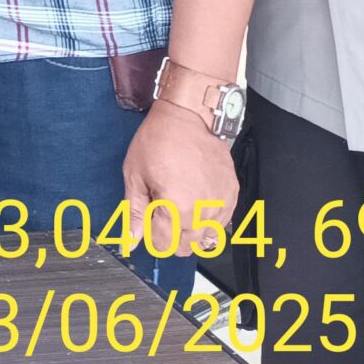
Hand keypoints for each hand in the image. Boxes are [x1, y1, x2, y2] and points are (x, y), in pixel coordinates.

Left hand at [123, 105, 235, 255]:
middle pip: (185, 247)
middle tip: (162, 213)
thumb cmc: (160, 139)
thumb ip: (134, 212)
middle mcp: (202, 211)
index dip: (151, 235)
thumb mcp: (134, 174)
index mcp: (175, 208)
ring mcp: (220, 204)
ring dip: (190, 231)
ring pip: (205, 239)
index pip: (163, 245)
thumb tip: (131, 240)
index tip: (148, 220)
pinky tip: (196, 201)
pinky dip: (208, 220)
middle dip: (170, 236)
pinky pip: (221, 223)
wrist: (189, 116)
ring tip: (180, 206)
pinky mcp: (231, 195)